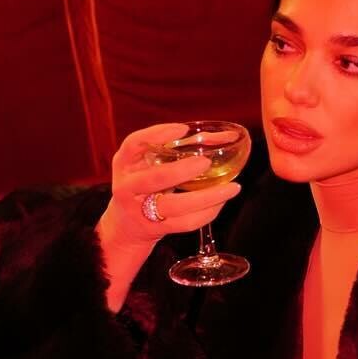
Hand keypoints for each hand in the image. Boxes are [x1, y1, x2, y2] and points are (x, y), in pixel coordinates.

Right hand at [97, 123, 242, 259]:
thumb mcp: (148, 163)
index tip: (182, 129)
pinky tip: (221, 202)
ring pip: (176, 205)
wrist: (126, 226)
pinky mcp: (155, 229)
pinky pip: (185, 223)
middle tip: (206, 162)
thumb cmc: (144, 184)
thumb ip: (177, 148)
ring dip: (207, 197)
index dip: (157, 135)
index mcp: (125, 163)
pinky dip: (207, 213)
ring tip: (233, 187)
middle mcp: (127, 186)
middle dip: (182, 170)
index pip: (134, 143)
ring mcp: (140, 210)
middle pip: (155, 178)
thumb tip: (226, 137)